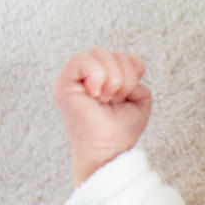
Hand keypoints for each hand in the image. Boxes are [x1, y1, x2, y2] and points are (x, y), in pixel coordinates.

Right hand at [54, 49, 151, 184]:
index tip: (126, 96)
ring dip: (112, 79)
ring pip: (100, 53)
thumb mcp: (139, 100)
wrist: (108, 151)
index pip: (123, 57)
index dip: (132, 72)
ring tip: (105, 100)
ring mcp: (75, 78)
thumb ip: (137, 77)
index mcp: (106, 79)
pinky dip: (96, 76)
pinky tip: (94, 95)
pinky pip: (82, 59)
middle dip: (123, 78)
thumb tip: (133, 63)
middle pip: (112, 53)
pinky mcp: (64, 82)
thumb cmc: (120, 132)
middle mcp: (89, 76)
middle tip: (115, 101)